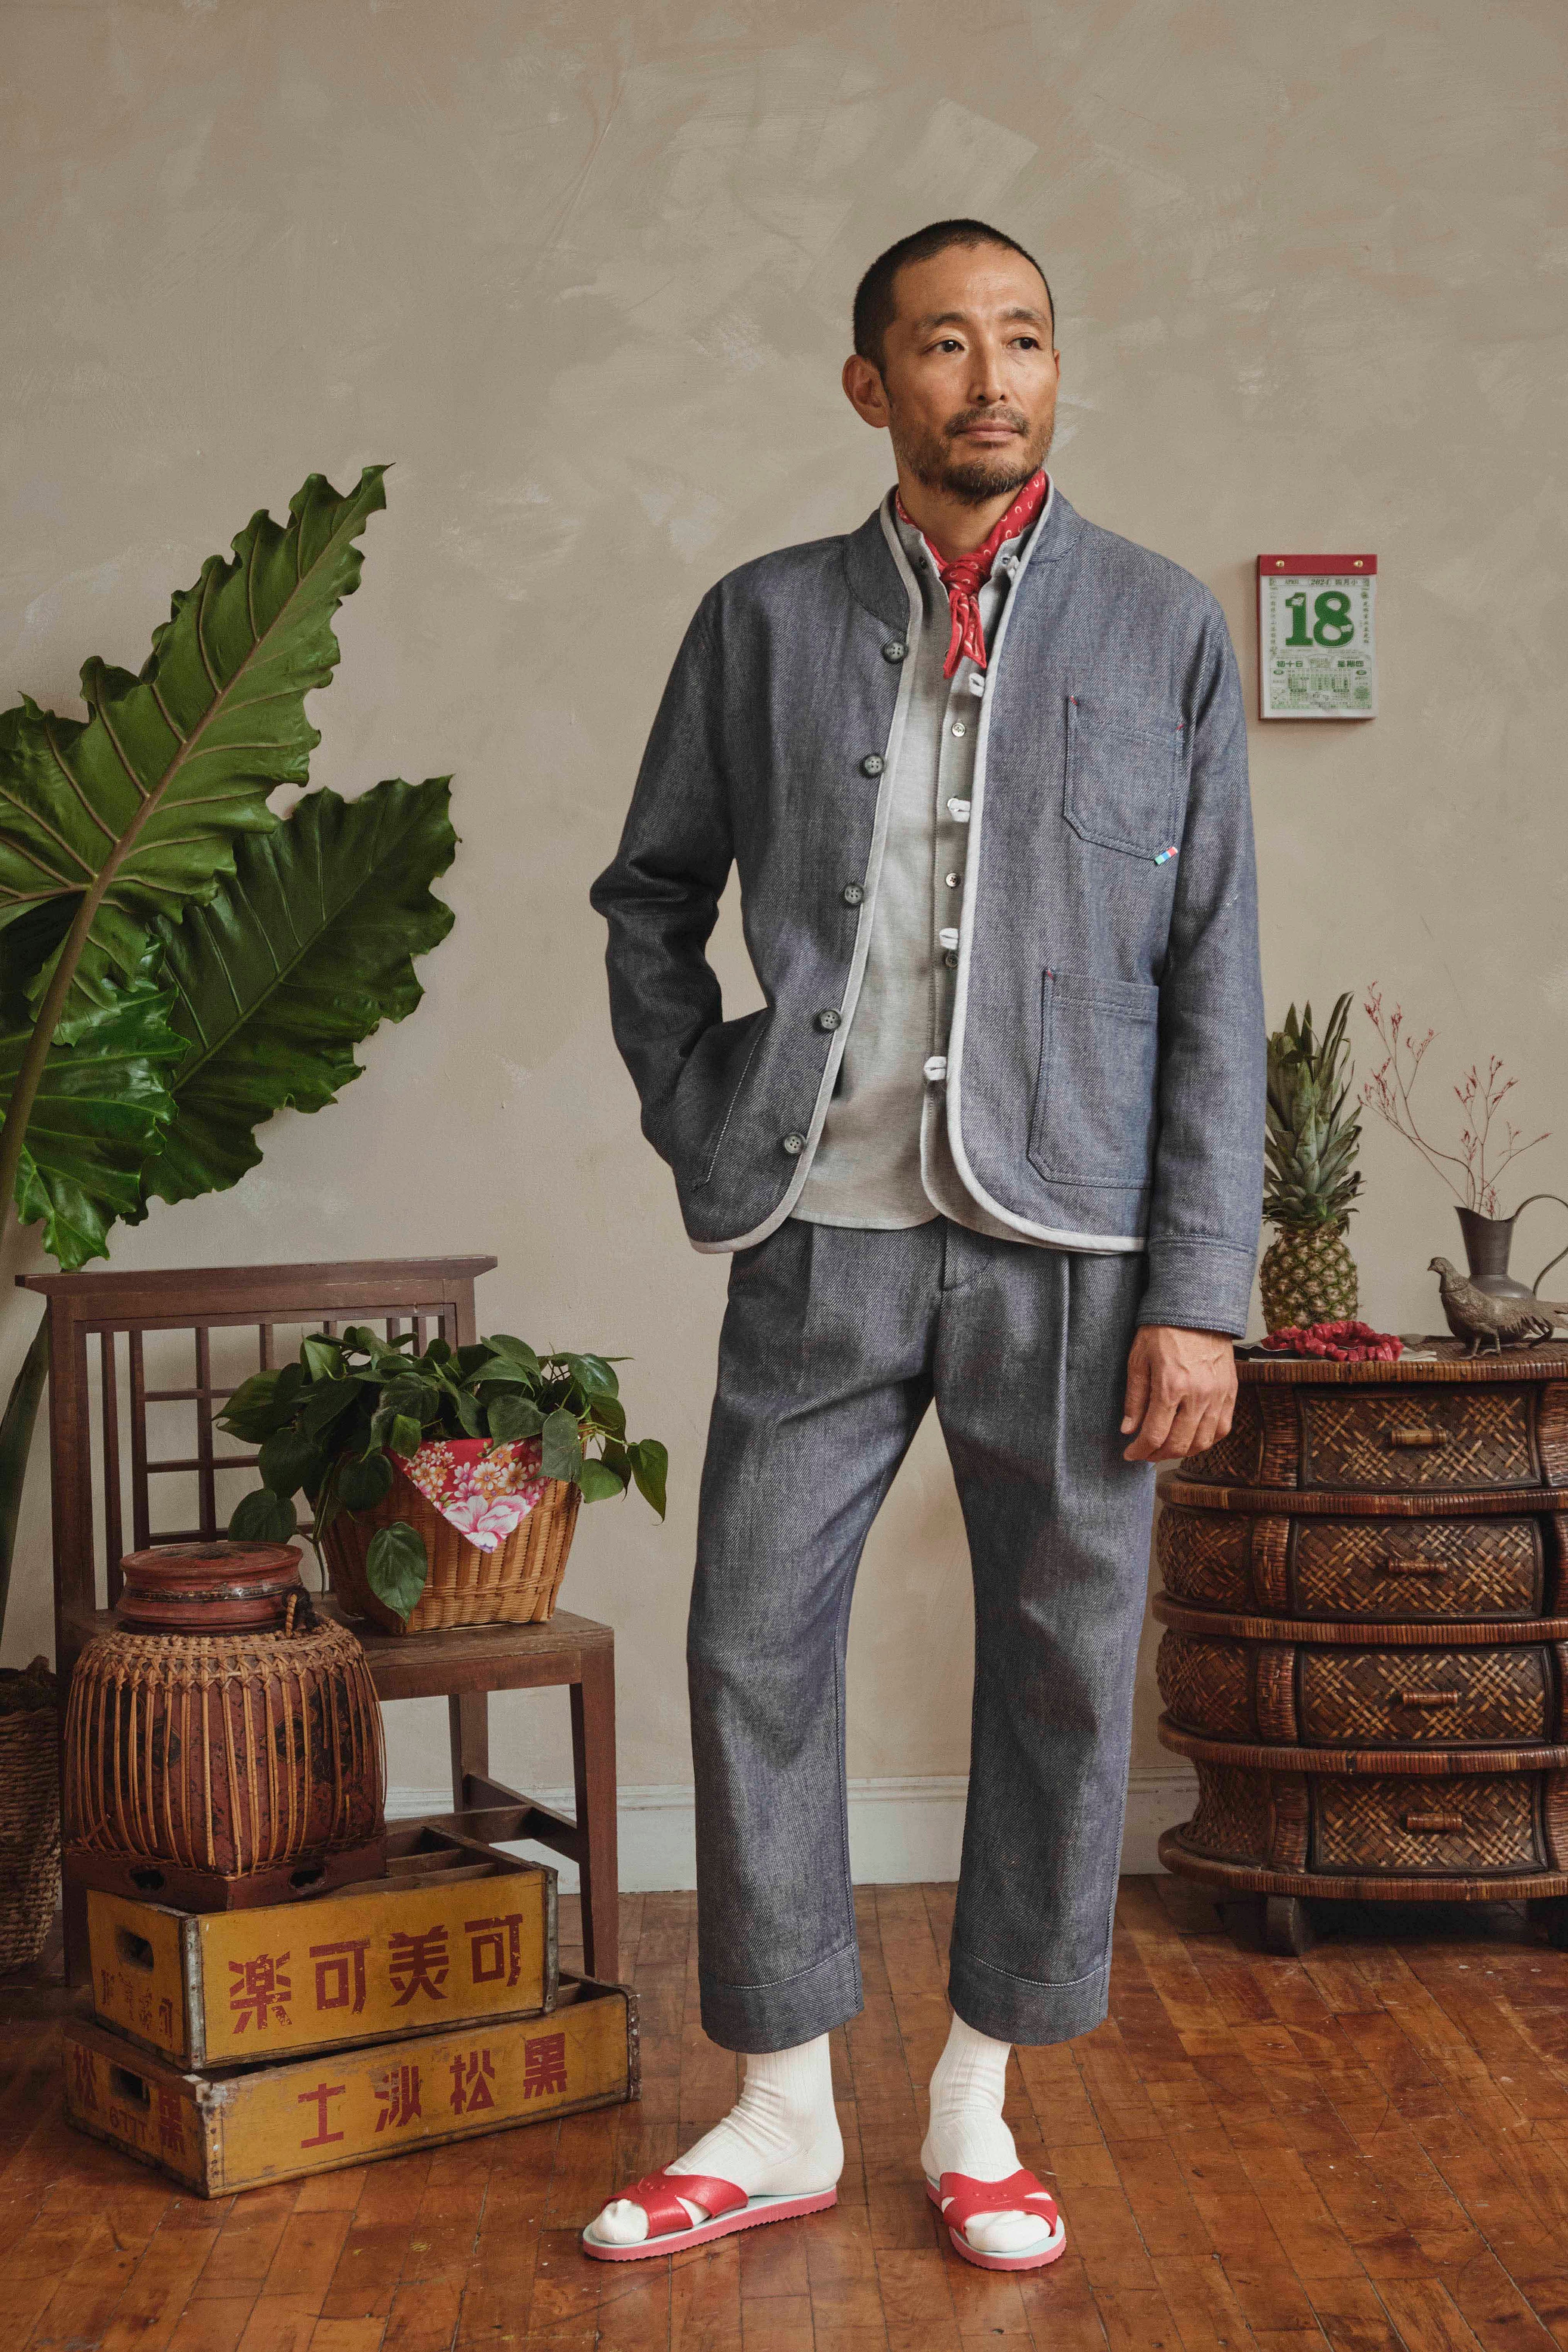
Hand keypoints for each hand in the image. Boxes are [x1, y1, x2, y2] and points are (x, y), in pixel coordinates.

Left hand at [1121, 1326, 1236, 1463]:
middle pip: (1179, 1445)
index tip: (1130, 1454)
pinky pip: (1222, 1429)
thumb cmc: (1163, 1331)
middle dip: (1157, 1455)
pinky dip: (1206, 1440)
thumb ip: (1134, 1398)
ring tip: (1166, 1448)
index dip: (1139, 1451)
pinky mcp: (1230, 1392)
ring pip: (1202, 1442)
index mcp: (1171, 1386)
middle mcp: (1198, 1395)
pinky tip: (1191, 1438)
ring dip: (1182, 1452)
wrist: (1196, 1309)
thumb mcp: (1138, 1360)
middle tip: (1145, 1453)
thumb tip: (1128, 1430)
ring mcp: (1218, 1395)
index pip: (1155, 1435)